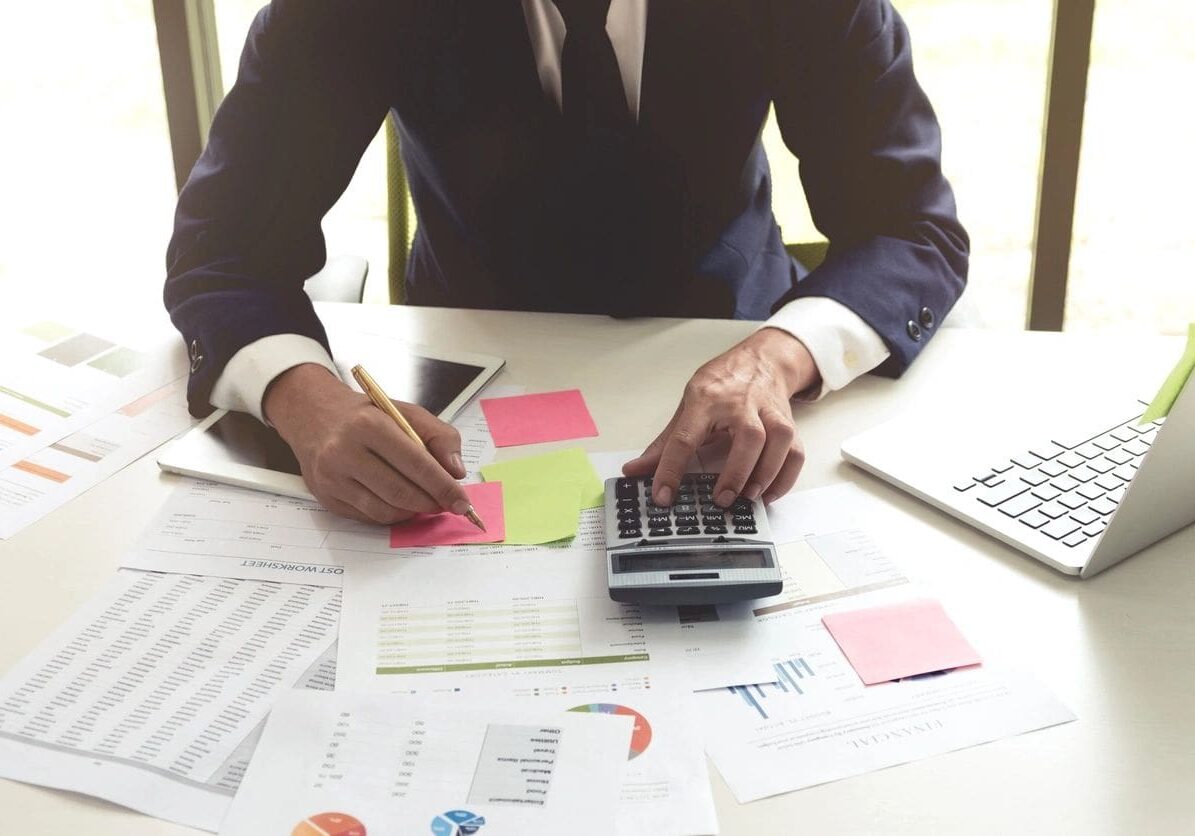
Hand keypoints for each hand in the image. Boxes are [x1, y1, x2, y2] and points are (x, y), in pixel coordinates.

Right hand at [263, 364, 470, 523]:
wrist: (315, 417)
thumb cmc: (366, 416)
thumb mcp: (407, 412)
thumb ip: (440, 436)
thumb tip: (456, 472)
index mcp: (369, 424)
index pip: (416, 464)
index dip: (444, 487)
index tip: (463, 502)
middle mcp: (344, 451)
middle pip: (400, 492)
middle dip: (431, 503)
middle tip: (447, 504)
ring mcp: (332, 478)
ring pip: (385, 510)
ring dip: (413, 512)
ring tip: (426, 502)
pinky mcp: (326, 498)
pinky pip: (369, 517)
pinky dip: (392, 515)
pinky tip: (401, 503)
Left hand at [624, 328, 816, 506]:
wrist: (762, 360)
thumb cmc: (722, 385)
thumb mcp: (688, 405)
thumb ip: (664, 443)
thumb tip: (635, 470)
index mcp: (706, 400)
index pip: (685, 436)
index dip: (670, 469)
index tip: (663, 495)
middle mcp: (741, 403)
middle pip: (748, 436)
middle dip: (736, 471)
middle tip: (721, 499)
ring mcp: (769, 411)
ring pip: (779, 440)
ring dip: (766, 473)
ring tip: (748, 497)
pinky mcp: (788, 423)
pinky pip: (795, 452)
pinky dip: (785, 478)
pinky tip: (768, 494)